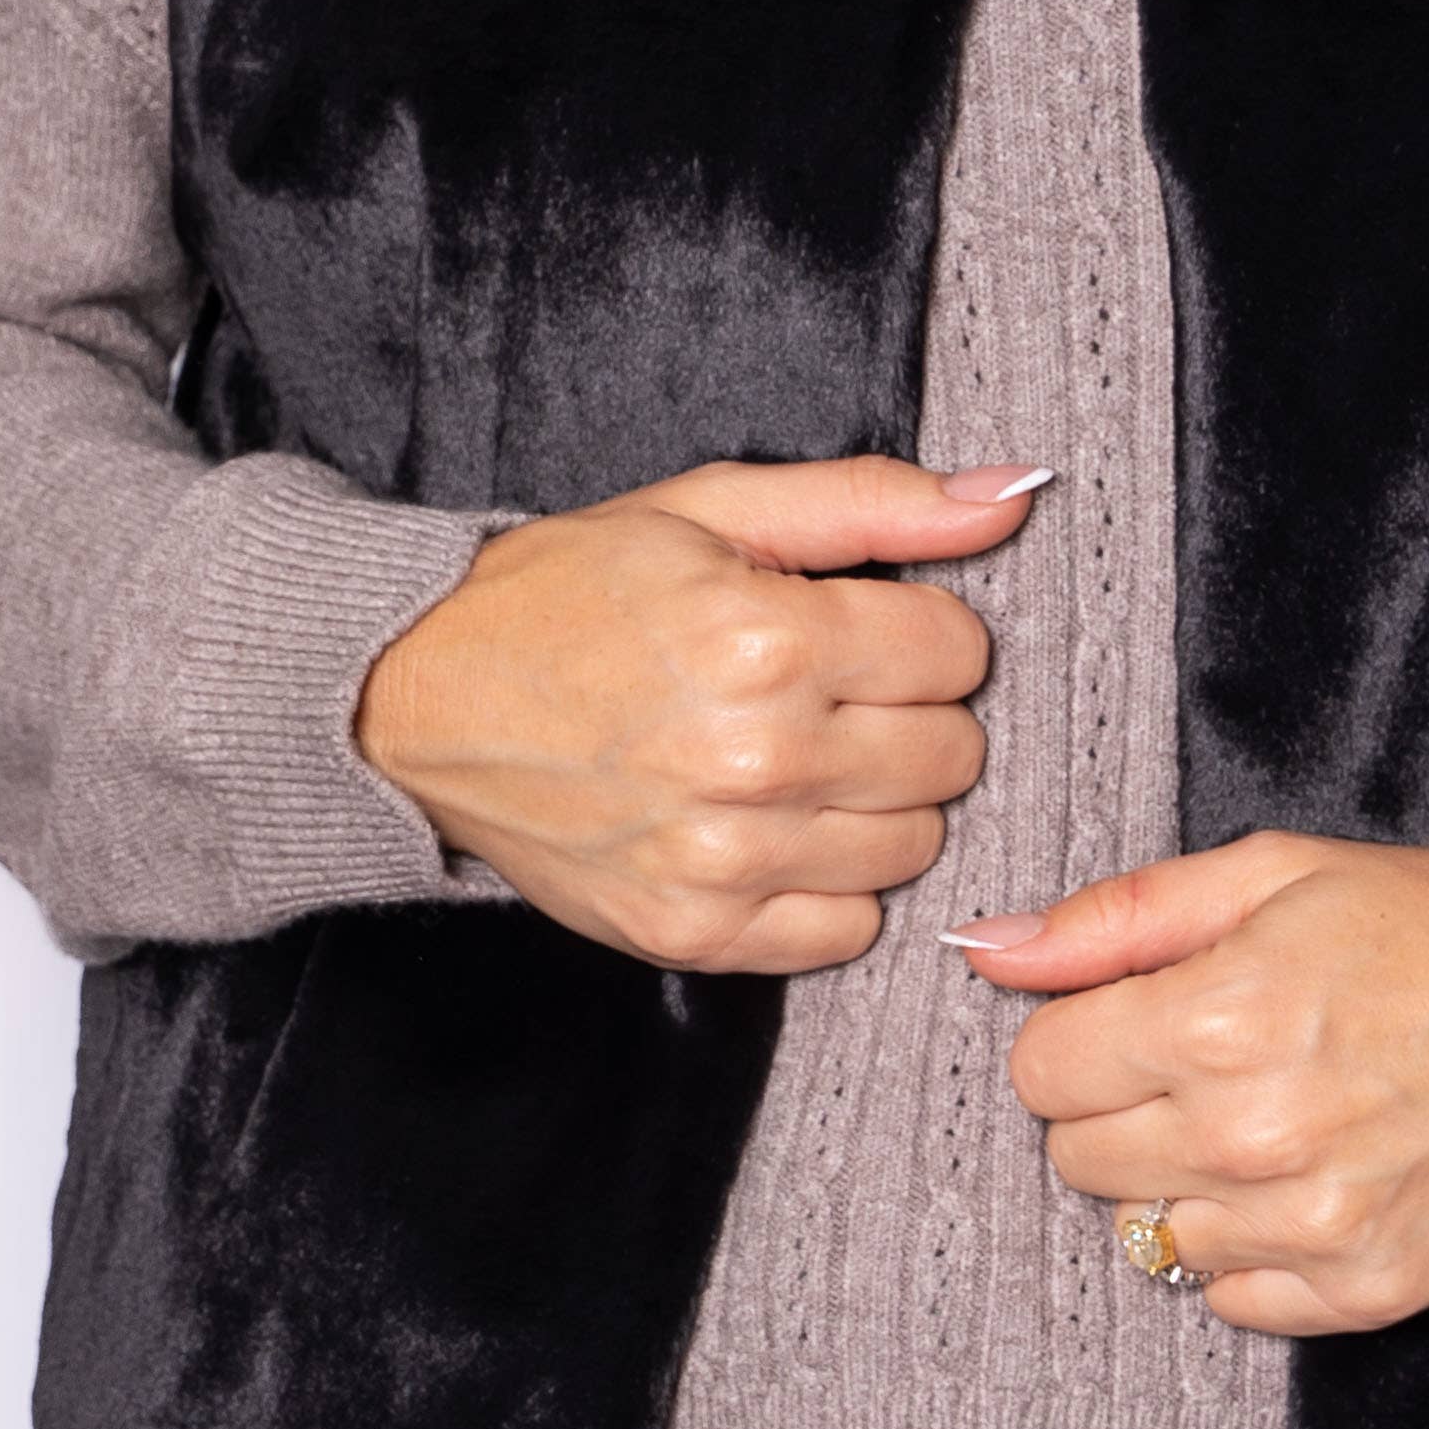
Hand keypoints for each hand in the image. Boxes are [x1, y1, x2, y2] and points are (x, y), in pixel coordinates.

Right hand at [352, 457, 1042, 973]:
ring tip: (794, 757)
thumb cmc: (567, 593)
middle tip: (825, 690)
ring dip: (873, 800)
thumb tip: (1009, 495)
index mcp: (769, 638)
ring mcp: (726, 860)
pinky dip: (828, 884)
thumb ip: (873, 503)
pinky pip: (847, 930)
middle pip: (952, 755)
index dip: (917, 631)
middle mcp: (758, 759)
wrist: (419, 698)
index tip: (856, 626)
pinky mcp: (693, 932)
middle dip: (907, 712)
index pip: (959, 653)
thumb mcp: (713, 507)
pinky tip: (772, 829)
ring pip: (914, 846)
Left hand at [961, 833, 1428, 1333]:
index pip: (1040, 1074)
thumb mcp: (1271, 874)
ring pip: (1153, 1234)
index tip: (1140, 1019)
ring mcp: (1311, 1228)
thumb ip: (1117, 917)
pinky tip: (1309, 1181)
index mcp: (1213, 1021)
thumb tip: (987, 949)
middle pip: (1081, 1160)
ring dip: (1189, 1181)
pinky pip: (1234, 1301)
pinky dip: (1253, 1251)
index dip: (1082, 1038)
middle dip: (1123, 1106)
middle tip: (1210, 1063)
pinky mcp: (1367, 1290)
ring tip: (1272, 1119)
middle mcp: (1250, 1138)